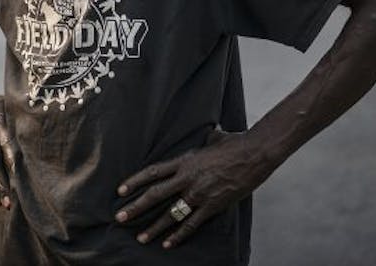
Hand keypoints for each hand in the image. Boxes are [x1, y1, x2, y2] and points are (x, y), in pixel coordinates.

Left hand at [113, 129, 268, 248]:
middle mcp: (188, 179)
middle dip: (136, 208)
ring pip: (171, 214)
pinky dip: (179, 235)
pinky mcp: (213, 206)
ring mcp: (200, 194)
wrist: (255, 154)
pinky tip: (168, 244)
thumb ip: (204, 140)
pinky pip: (192, 224)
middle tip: (120, 218)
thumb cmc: (235, 143)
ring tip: (141, 238)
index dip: (134, 181)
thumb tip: (207, 132)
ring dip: (155, 228)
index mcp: (184, 161)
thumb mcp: (213, 137)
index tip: (120, 191)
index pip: (152, 172)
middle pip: (155, 195)